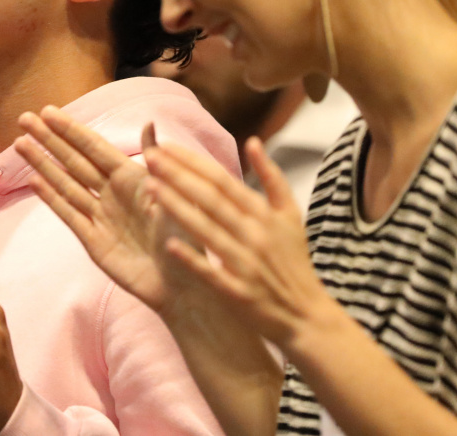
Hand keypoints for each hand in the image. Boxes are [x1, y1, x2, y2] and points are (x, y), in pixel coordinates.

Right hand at [16, 107, 198, 313]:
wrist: (182, 287)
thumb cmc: (188, 240)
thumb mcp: (175, 196)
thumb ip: (157, 162)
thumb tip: (148, 123)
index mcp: (132, 178)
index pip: (94, 148)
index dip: (70, 130)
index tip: (48, 112)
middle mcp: (113, 193)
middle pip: (73, 161)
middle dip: (49, 140)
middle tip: (24, 118)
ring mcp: (101, 216)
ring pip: (65, 183)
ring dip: (42, 164)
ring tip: (20, 144)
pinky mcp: (93, 241)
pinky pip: (68, 214)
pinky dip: (50, 197)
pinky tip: (33, 180)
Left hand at [145, 137, 333, 350]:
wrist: (307, 315)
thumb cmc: (294, 262)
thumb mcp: (291, 216)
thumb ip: (272, 177)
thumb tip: (252, 141)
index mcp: (264, 214)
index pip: (222, 180)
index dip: (192, 162)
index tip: (164, 146)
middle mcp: (255, 234)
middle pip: (211, 199)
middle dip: (178, 175)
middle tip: (149, 157)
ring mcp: (247, 264)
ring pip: (207, 230)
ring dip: (178, 208)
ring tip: (150, 188)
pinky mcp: (239, 292)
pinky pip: (212, 273)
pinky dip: (193, 259)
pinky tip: (169, 244)